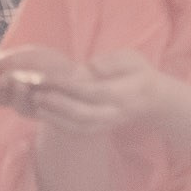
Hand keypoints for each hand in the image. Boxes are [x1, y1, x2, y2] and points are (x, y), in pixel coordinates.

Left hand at [0, 43, 162, 135]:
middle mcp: (115, 113)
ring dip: (55, 116)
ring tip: (36, 102)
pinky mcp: (101, 128)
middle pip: (83, 114)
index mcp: (123, 94)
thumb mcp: (132, 59)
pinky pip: (79, 131)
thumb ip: (112, 62)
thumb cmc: (140, 73)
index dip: (68, 85)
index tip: (47, 76)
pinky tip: (44, 113)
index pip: (92, 92)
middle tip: (36, 92)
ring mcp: (108, 123)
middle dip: (57, 104)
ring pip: (79, 126)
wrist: (154, 100)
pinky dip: (60, 124)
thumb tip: (90, 66)